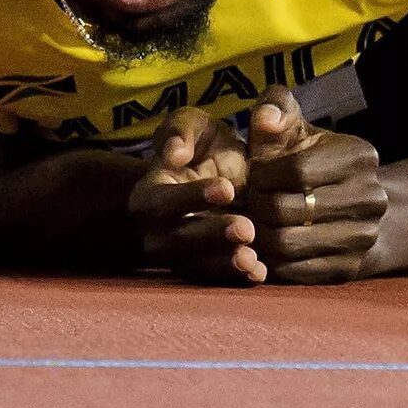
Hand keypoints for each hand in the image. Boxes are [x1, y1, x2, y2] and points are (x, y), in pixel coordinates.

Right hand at [128, 107, 264, 282]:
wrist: (217, 178)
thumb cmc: (201, 148)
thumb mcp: (192, 126)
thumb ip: (180, 130)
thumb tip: (174, 153)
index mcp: (148, 195)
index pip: (162, 202)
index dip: (192, 197)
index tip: (227, 187)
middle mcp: (156, 231)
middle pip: (178, 241)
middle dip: (212, 236)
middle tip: (246, 228)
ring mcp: (177, 256)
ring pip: (195, 266)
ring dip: (223, 264)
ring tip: (251, 258)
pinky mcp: (200, 271)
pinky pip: (214, 281)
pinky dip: (236, 279)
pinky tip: (258, 272)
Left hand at [232, 87, 386, 283]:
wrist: (353, 208)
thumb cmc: (310, 160)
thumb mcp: (297, 128)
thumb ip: (276, 108)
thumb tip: (266, 119)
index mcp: (359, 157)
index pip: (296, 170)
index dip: (262, 175)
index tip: (253, 175)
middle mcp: (370, 198)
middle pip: (286, 210)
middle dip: (254, 206)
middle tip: (246, 203)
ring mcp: (363, 237)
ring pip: (285, 245)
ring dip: (256, 235)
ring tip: (249, 222)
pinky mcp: (348, 269)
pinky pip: (293, 272)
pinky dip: (268, 261)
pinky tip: (261, 245)